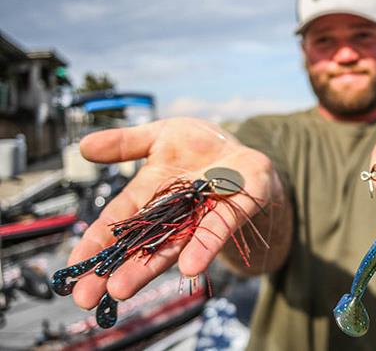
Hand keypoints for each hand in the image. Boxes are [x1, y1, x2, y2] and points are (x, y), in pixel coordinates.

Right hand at [68, 118, 274, 308]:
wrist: (244, 154)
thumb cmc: (200, 149)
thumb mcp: (161, 136)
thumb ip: (126, 143)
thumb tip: (83, 147)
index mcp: (151, 194)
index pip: (117, 222)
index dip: (95, 244)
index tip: (73, 270)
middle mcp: (174, 213)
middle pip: (142, 243)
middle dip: (116, 268)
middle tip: (88, 297)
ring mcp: (205, 214)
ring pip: (175, 244)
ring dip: (150, 267)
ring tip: (123, 289)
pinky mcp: (237, 207)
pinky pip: (219, 227)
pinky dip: (205, 245)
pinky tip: (190, 265)